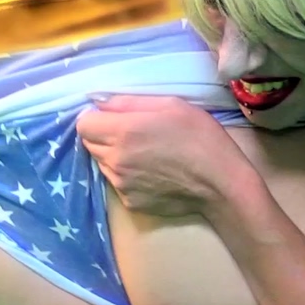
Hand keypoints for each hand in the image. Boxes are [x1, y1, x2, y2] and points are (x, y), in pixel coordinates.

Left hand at [76, 95, 251, 217]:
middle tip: (134, 134)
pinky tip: (152, 173)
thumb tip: (100, 102)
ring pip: (103, 164)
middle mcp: (115, 159)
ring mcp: (121, 184)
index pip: (83, 124)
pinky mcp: (130, 202)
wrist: (221, 183)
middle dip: (104, 136)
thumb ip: (130, 101)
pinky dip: (128, 177)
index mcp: (123, 132)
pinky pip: (118, 183)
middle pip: (89, 144)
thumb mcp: (172, 105)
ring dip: (115, 156)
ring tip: (145, 154)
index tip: (115, 118)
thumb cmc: (201, 137)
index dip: (96, 118)